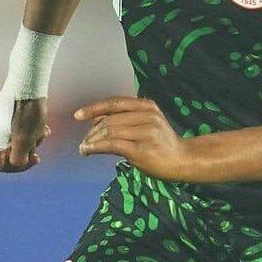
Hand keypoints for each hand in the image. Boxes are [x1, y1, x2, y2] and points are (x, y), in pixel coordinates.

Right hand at [0, 98, 49, 172]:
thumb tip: (18, 164)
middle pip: (13, 154)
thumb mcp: (24, 141)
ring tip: (43, 131)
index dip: (21, 166)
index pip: (3, 166)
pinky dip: (32, 131)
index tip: (36, 158)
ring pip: (19, 142)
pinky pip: (20, 131)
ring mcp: (0, 124)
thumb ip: (18, 159)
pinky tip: (43, 127)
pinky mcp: (9, 116)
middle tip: (39, 139)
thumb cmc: (27, 112)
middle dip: (30, 149)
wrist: (29, 83)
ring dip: (34, 140)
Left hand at [75, 96, 193, 181]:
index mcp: (147, 106)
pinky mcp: (141, 150)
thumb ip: (127, 118)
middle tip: (84, 141)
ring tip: (84, 147)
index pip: (115, 102)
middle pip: (109, 118)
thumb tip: (95, 120)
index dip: (94, 108)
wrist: (183, 159)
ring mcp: (145, 132)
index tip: (78, 115)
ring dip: (91, 140)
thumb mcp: (148, 122)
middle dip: (92, 131)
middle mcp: (147, 115)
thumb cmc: (161, 142)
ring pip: (109, 131)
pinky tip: (88, 151)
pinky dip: (96, 148)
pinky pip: (112, 145)